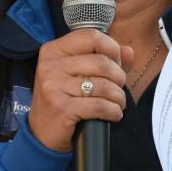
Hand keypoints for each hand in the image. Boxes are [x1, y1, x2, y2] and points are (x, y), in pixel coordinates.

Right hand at [28, 29, 133, 151]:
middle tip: (118, 88)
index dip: (112, 48)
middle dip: (119, 77)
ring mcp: (54, 87)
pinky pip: (100, 105)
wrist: (42, 134)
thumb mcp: (77, 74)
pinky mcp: (62, 108)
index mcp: (53, 51)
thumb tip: (129, 52)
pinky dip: (113, 111)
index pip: (91, 36)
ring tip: (117, 103)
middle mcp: (51, 66)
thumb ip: (104, 59)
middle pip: (102, 62)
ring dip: (118, 97)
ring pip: (104, 85)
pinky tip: (113, 114)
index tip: (117, 63)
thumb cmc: (62, 100)